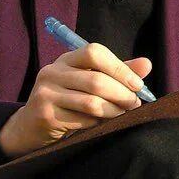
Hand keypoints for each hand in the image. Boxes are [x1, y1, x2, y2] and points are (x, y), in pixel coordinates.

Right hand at [0, 46, 151, 158]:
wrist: (30, 127)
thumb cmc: (68, 101)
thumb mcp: (89, 82)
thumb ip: (117, 72)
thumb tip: (147, 64)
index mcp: (65, 60)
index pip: (94, 52)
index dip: (120, 67)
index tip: (137, 84)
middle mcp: (52, 72)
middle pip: (96, 80)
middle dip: (122, 94)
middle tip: (135, 104)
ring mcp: (46, 94)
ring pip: (91, 102)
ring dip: (114, 111)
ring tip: (123, 114)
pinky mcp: (46, 115)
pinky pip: (82, 120)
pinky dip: (100, 123)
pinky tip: (104, 124)